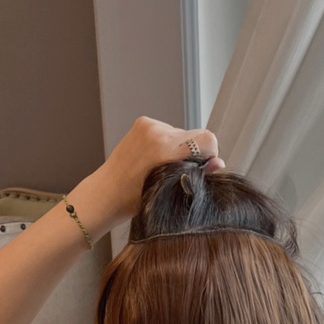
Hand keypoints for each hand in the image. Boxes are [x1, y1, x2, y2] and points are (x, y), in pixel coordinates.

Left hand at [96, 116, 224, 222]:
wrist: (105, 193)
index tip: (203, 169)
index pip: (206, 139)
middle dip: (194, 154)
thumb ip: (196, 176)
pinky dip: (168, 144)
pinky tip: (156, 160)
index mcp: (164, 148)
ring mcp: (149, 124)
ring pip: (182, 134)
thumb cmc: (134, 200)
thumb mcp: (170, 193)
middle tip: (181, 173)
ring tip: (164, 168)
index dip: (211, 155)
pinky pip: (169, 131)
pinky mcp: (144, 122)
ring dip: (180, 149)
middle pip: (196, 136)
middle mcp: (157, 131)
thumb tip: (218, 164)